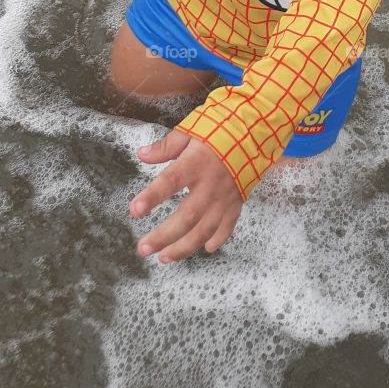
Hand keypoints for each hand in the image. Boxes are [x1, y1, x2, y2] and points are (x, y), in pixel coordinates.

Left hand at [130, 130, 242, 263]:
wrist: (254, 132)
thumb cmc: (219, 130)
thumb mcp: (190, 130)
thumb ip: (166, 146)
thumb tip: (142, 154)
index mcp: (196, 163)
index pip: (170, 181)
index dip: (152, 197)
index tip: (134, 210)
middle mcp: (210, 185)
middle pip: (186, 217)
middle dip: (164, 236)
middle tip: (143, 249)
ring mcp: (225, 198)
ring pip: (204, 230)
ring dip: (184, 247)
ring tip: (164, 257)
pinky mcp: (236, 203)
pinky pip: (227, 227)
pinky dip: (218, 240)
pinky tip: (206, 249)